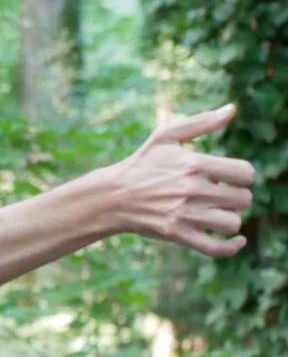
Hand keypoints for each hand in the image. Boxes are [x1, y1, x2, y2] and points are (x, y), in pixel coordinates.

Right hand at [107, 103, 253, 254]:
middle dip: (235, 197)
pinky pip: (217, 247)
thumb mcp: (166, 136)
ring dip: (229, 218)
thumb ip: (202, 122)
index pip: (245, 173)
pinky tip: (237, 240)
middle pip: (243, 199)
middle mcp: (192, 190)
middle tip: (219, 196)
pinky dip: (232, 246)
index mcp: (195, 164)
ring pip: (232, 222)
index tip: (229, 178)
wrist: (112, 196)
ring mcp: (185, 214)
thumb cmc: (142, 164)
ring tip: (216, 212)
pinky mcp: (177, 234)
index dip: (243, 176)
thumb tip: (232, 109)